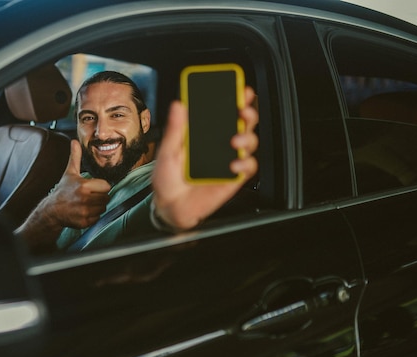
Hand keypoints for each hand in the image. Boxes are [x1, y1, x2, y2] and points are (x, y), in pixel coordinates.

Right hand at [47, 139, 110, 228]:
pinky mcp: (84, 222)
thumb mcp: (70, 173)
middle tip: (89, 196)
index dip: (100, 187)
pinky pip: (97, 218)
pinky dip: (92, 216)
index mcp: (84, 186)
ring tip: (86, 203)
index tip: (92, 187)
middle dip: (99, 197)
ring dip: (97, 206)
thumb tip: (74, 141)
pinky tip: (84, 211)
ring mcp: (84, 212)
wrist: (52, 210)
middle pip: (106, 198)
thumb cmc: (63, 190)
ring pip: (103, 208)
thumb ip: (75, 157)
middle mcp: (85, 199)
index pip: (106, 186)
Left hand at [151, 86, 258, 230]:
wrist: (168, 207)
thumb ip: (174, 130)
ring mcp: (227, 161)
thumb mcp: (167, 152)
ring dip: (247, 138)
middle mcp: (219, 145)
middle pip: (243, 124)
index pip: (224, 113)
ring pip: (249, 144)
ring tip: (235, 141)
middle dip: (248, 114)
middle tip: (242, 111)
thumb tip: (178, 105)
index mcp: (204, 134)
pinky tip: (234, 164)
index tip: (239, 90)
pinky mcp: (231, 179)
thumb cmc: (167, 179)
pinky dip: (244, 165)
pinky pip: (247, 169)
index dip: (235, 99)